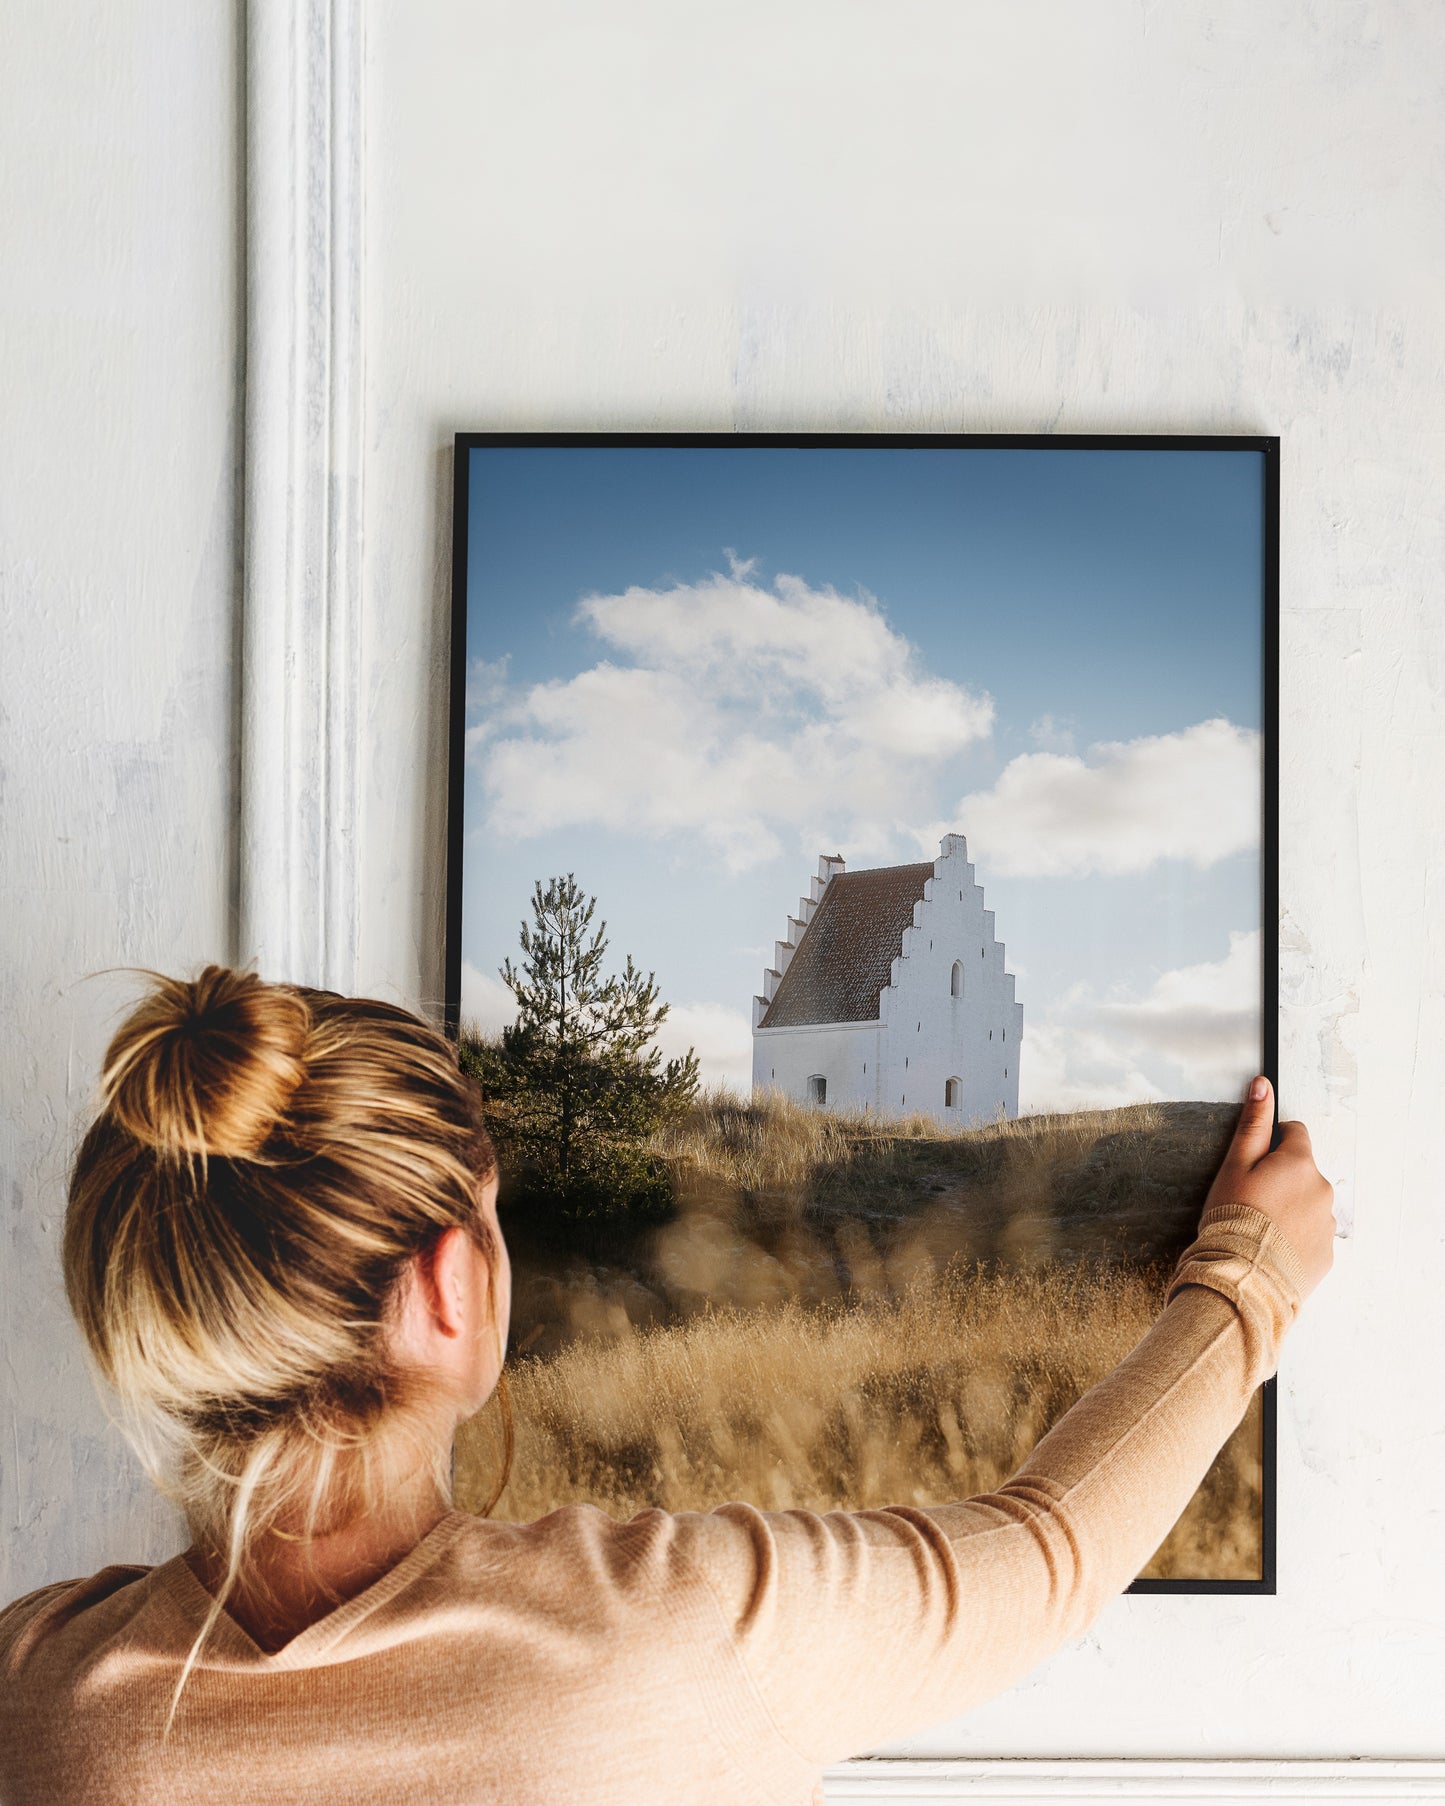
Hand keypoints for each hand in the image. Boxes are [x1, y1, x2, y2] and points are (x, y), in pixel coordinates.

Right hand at [1202, 1075, 1335, 1299]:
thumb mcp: (1235, 1165)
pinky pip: (1311, 1236)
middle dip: (1282, 1179)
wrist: (1243, 1277)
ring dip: (1290, 1209)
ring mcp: (1327, 1224)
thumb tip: (1263, 1085)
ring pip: (1308, 1204)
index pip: (1295, 1133)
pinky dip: (1295, 1238)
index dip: (1272, 1143)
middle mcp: (1322, 1190)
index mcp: (1300, 1163)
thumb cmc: (1234, 1217)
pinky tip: (1271, 1248)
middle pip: (1303, 1171)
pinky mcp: (1326, 1254)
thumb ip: (1252, 1124)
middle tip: (1250, 1200)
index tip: (1254, 1163)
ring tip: (1259, 1229)